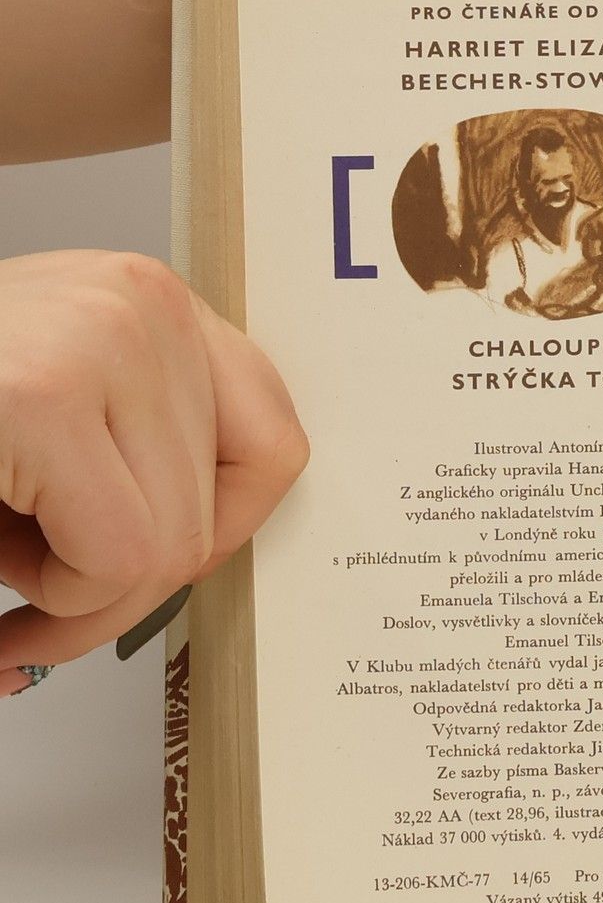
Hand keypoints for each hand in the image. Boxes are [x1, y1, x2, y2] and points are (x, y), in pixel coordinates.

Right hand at [0, 252, 309, 684]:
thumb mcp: (58, 442)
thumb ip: (146, 467)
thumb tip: (221, 554)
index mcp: (144, 304)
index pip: (275, 443)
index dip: (216, 534)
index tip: (138, 564)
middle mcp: (140, 301)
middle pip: (221, 514)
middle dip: (125, 584)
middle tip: (32, 581)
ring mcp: (100, 336)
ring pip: (173, 548)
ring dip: (79, 592)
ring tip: (0, 543)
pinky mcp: (38, 396)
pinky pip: (118, 558)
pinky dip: (57, 601)